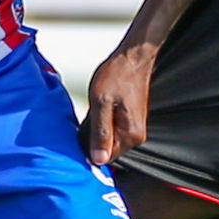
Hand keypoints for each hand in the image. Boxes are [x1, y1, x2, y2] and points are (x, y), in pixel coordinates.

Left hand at [81, 40, 156, 166]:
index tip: (81, 133)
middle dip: (93, 138)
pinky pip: (112, 131)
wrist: (132, 58)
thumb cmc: (118, 75)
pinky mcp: (131, 121)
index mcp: (130, 135)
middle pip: (107, 150)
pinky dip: (102, 122)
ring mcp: (134, 129)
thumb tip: (98, 159)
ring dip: (97, 129)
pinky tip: (100, 108)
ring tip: (96, 109)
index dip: (89, 148)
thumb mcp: (101, 103)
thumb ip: (100, 133)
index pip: (105, 158)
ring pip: (108, 140)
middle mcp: (136, 136)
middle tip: (88, 116)